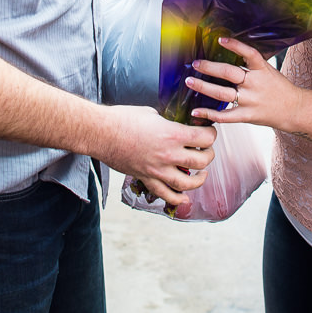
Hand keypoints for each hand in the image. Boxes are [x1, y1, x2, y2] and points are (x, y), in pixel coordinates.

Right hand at [98, 106, 215, 206]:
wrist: (100, 132)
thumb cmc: (123, 118)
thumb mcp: (152, 113)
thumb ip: (167, 123)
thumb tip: (175, 126)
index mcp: (172, 134)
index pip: (205, 138)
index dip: (211, 134)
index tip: (209, 132)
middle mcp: (168, 154)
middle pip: (202, 161)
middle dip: (209, 154)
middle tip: (206, 149)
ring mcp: (157, 170)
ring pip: (188, 183)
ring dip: (200, 179)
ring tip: (202, 173)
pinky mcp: (146, 178)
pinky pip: (165, 194)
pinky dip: (178, 199)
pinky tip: (184, 197)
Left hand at [185, 35, 302, 132]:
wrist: (295, 109)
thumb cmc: (280, 89)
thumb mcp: (269, 71)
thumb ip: (251, 65)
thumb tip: (230, 53)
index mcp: (262, 70)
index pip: (249, 53)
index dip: (235, 46)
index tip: (220, 40)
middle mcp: (255, 84)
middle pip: (228, 73)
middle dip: (209, 67)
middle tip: (195, 63)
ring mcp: (250, 100)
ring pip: (222, 93)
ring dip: (203, 87)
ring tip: (190, 81)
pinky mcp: (247, 116)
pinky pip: (225, 115)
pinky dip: (209, 114)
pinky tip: (196, 111)